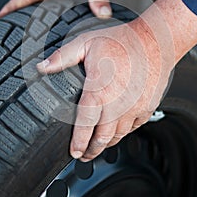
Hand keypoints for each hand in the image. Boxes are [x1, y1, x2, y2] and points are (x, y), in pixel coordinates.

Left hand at [37, 19, 172, 161]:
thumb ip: (63, 57)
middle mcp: (117, 104)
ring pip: (118, 135)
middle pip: (102, 137)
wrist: (155, 40)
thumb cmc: (122, 41)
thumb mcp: (86, 42)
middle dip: (91, 150)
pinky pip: (134, 127)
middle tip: (84, 155)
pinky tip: (118, 131)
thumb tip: (41, 67)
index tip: (74, 152)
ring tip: (99, 147)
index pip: (84, 125)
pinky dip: (123, 132)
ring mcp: (134, 107)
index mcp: (99, 90)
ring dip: (107, 144)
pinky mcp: (147, 106)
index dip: (78, 142)